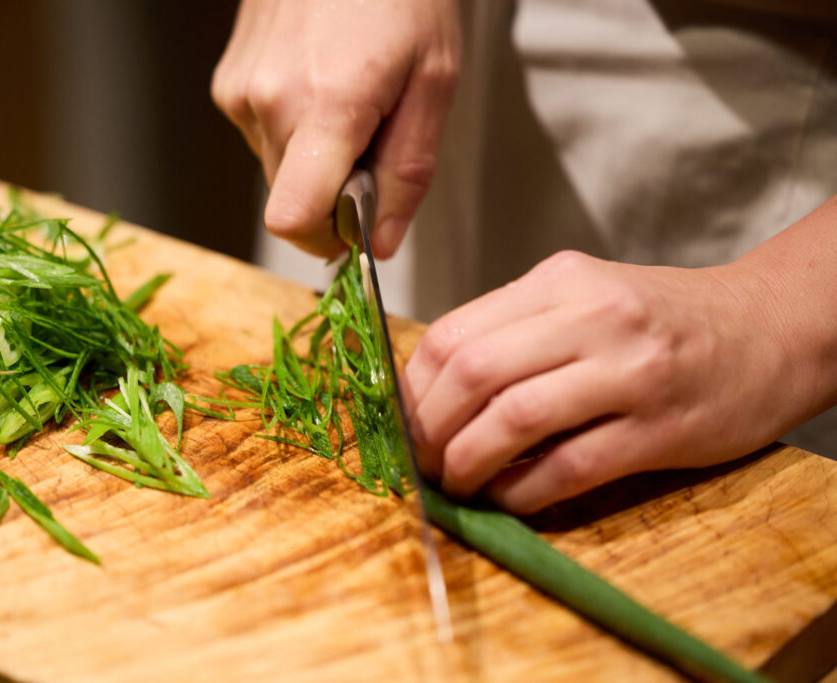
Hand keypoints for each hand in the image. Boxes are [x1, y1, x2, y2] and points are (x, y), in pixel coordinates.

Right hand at [212, 0, 459, 257]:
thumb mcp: (434, 84)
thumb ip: (408, 175)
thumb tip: (383, 245)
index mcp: (325, 107)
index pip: (292, 219)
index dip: (324, 240)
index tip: (354, 227)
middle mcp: (267, 103)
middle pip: (289, 201)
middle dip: (330, 192)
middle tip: (369, 138)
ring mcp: (239, 92)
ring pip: (276, 169)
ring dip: (312, 157)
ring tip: (346, 98)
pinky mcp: (226, 83)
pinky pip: (261, 136)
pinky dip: (292, 129)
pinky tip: (317, 82)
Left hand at [402, 249, 813, 513]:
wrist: (768, 329)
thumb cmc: (661, 320)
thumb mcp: (584, 295)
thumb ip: (514, 329)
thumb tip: (433, 391)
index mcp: (560, 280)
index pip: (454, 333)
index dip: (413, 388)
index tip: (405, 420)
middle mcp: (592, 317)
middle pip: (474, 373)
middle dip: (429, 429)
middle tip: (422, 460)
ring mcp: (629, 372)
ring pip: (515, 419)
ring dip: (469, 463)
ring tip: (457, 482)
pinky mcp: (660, 430)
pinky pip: (568, 468)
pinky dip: (522, 491)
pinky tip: (508, 498)